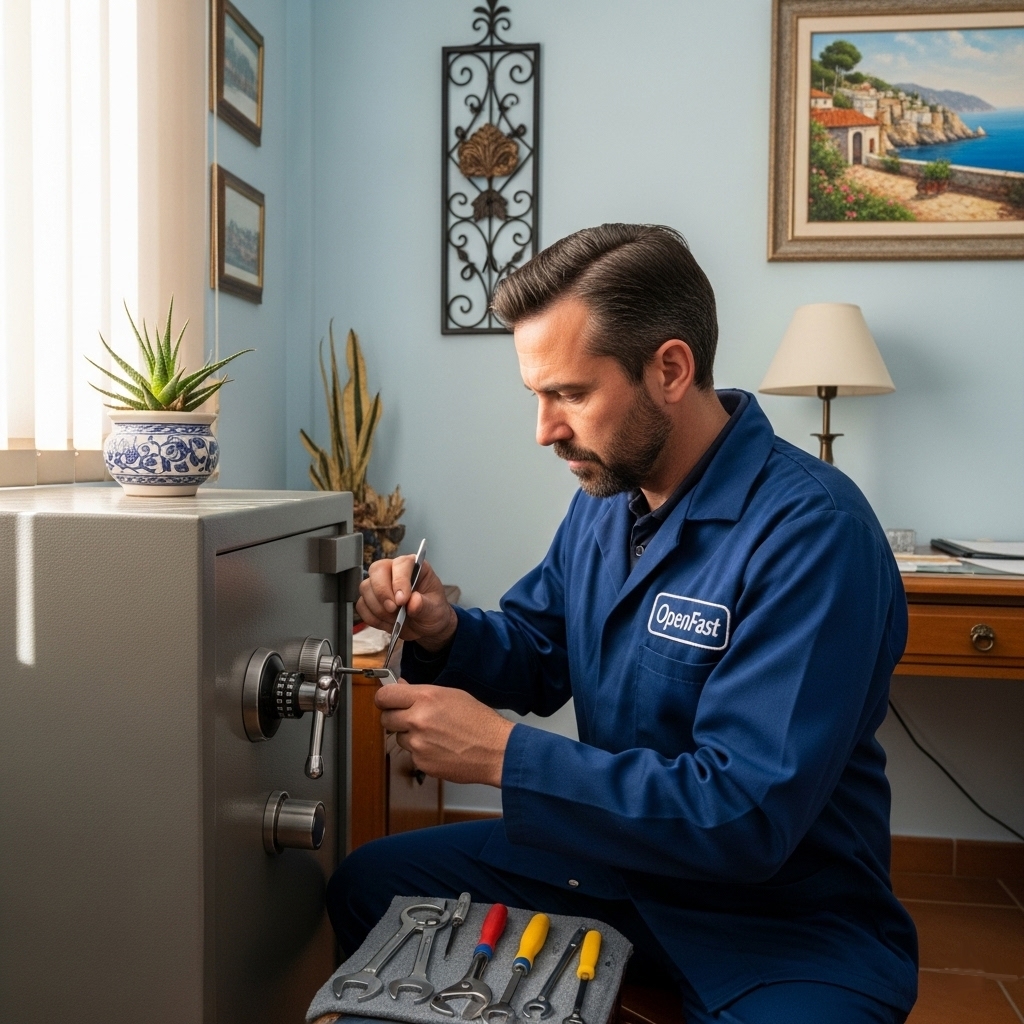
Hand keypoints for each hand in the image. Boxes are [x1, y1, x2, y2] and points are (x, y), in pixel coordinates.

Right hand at [357, 555, 456, 651]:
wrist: (425, 627)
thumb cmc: (432, 611)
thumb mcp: (436, 610)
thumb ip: (425, 606)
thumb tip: (414, 601)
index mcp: (413, 567)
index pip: (400, 564)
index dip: (399, 581)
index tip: (403, 600)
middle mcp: (393, 571)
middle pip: (377, 570)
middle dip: (383, 593)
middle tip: (393, 610)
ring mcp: (379, 584)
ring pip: (366, 588)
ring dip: (379, 609)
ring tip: (396, 619)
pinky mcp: (370, 599)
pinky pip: (361, 605)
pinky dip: (373, 618)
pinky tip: (388, 622)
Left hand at [375, 683, 514, 785]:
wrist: (495, 750)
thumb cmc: (479, 721)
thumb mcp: (451, 695)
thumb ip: (421, 692)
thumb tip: (400, 686)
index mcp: (425, 697)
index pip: (385, 696)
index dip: (384, 699)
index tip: (387, 702)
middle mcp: (417, 719)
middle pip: (385, 719)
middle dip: (394, 718)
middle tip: (410, 719)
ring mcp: (417, 743)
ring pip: (398, 738)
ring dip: (410, 736)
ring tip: (434, 735)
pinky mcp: (421, 762)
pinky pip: (411, 754)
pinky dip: (422, 752)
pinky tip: (440, 747)